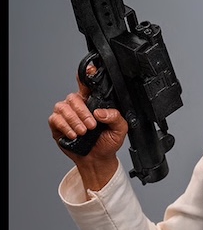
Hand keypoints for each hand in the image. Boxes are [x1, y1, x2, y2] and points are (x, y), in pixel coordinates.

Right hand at [48, 75, 127, 189]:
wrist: (98, 159)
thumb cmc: (107, 143)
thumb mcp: (120, 130)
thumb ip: (115, 117)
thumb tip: (100, 112)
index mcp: (92, 101)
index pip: (86, 84)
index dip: (86, 75)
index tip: (89, 70)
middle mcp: (77, 105)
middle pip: (74, 97)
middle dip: (83, 112)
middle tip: (92, 126)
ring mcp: (66, 114)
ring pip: (63, 107)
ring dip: (74, 121)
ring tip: (83, 132)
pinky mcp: (57, 124)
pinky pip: (55, 119)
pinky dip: (65, 127)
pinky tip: (73, 134)